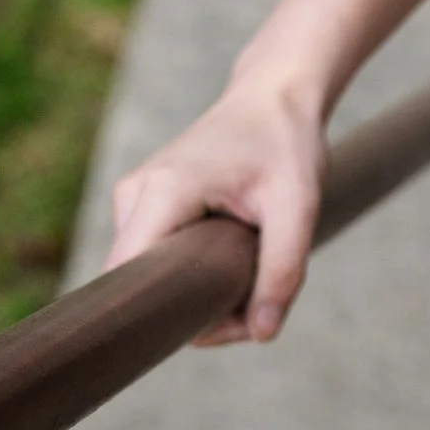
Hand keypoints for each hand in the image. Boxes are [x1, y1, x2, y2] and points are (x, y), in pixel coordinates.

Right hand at [105, 72, 327, 344]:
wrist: (274, 96)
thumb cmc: (286, 143)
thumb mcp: (299, 203)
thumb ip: (283, 269)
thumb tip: (263, 333)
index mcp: (163, 192)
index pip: (129, 280)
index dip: (161, 318)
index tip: (211, 328)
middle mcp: (135, 195)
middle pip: (140, 287)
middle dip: (195, 310)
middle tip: (253, 303)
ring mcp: (134, 199)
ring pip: (148, 278)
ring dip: (198, 291)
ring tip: (250, 268)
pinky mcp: (144, 206)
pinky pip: (155, 261)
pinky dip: (191, 272)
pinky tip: (231, 252)